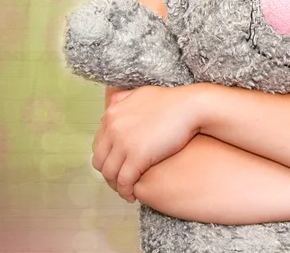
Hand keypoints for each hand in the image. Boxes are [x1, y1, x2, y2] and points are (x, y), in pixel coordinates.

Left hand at [92, 84, 203, 202]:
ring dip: (116, 186)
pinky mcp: (137, 157)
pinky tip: (133, 195)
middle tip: (121, 181)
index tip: (118, 166)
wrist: (192, 107)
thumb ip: (124, 98)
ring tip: (127, 191)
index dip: (107, 159)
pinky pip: (124, 181)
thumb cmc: (173, 100)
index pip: (98, 145)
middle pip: (100, 161)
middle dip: (109, 174)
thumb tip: (112, 102)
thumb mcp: (143, 93)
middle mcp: (113, 128)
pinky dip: (126, 191)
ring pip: (110, 173)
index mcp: (112, 114)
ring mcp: (124, 143)